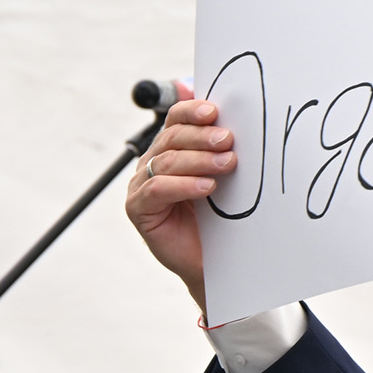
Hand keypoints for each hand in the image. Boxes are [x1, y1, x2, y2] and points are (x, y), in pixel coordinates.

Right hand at [124, 84, 235, 315]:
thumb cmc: (221, 216)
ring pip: (167, 162)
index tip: (214, 111)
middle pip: (172, 138)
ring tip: (227, 163)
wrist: (216, 261)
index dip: (191, 112)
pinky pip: (157, 190)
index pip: (176, 120)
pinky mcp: (138, 209)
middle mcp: (152, 163)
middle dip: (201, 137)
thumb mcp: (225, 177)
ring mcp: (141, 185)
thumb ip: (222, 150)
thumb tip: (234, 121)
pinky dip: (183, 186)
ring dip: (199, 160)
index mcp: (171, 148)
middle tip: (228, 140)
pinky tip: (206, 187)